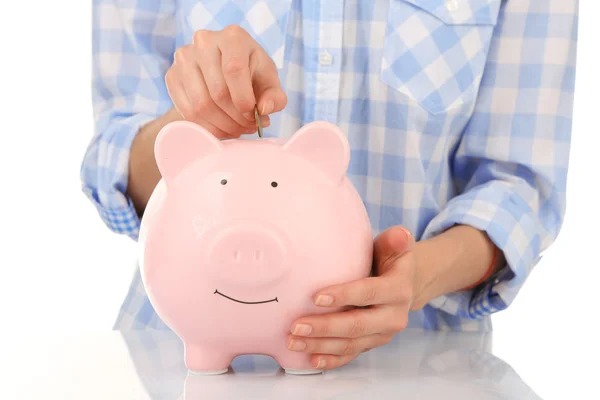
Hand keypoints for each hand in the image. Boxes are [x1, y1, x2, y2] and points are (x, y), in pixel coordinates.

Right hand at [165, 24, 286, 138]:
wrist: (223, 70)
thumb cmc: (251, 73)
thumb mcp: (269, 82)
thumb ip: (275, 97)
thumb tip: (264, 109)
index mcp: (233, 37)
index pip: (234, 69)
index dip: (244, 99)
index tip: (253, 115)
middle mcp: (204, 41)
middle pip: (218, 92)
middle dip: (236, 118)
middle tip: (248, 127)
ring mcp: (184, 58)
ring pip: (201, 105)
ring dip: (222, 126)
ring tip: (236, 129)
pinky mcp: (172, 75)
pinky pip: (187, 111)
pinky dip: (207, 127)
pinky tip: (220, 128)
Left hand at [287, 226, 417, 369]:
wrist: (405, 285)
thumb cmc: (390, 260)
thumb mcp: (396, 246)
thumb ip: (395, 240)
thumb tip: (400, 233)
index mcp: (398, 290)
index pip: (369, 293)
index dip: (344, 296)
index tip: (316, 297)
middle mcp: (393, 316)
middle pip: (357, 325)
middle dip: (325, 327)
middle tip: (296, 325)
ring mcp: (382, 334)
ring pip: (350, 344)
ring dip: (320, 345)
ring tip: (293, 341)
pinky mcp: (372, 344)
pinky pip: (351, 355)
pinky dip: (331, 360)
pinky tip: (311, 360)